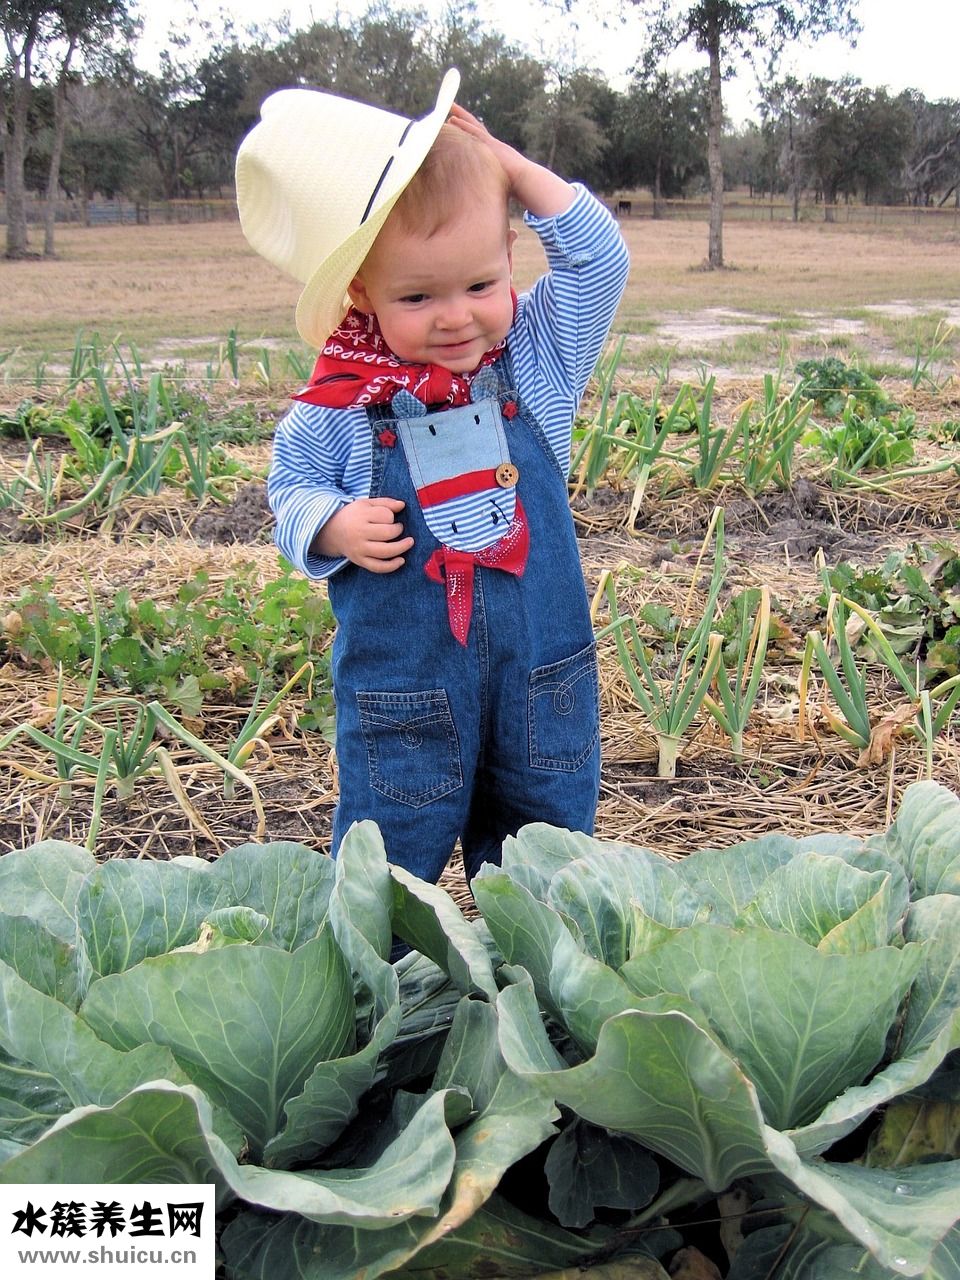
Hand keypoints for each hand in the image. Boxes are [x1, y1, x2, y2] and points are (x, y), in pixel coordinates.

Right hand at [313, 497, 413, 572]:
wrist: (332, 531)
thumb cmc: (354, 515)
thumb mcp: (366, 503)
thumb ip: (385, 503)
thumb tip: (402, 505)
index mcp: (361, 515)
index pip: (386, 516)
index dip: (392, 516)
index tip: (389, 517)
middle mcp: (359, 533)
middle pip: (387, 533)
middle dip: (398, 530)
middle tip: (398, 528)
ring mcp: (359, 549)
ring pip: (385, 551)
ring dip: (401, 547)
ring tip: (409, 542)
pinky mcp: (360, 561)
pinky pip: (378, 567)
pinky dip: (392, 566)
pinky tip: (401, 560)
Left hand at [446, 103, 574, 217]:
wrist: (527, 181)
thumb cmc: (516, 188)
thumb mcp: (498, 184)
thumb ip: (491, 187)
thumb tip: (486, 203)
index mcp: (493, 154)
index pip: (479, 140)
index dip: (469, 132)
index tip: (459, 126)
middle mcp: (492, 145)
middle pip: (475, 129)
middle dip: (464, 119)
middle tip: (450, 109)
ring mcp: (491, 144)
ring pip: (473, 127)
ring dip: (460, 117)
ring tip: (448, 108)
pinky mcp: (491, 145)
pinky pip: (473, 131)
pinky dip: (463, 124)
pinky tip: (452, 118)